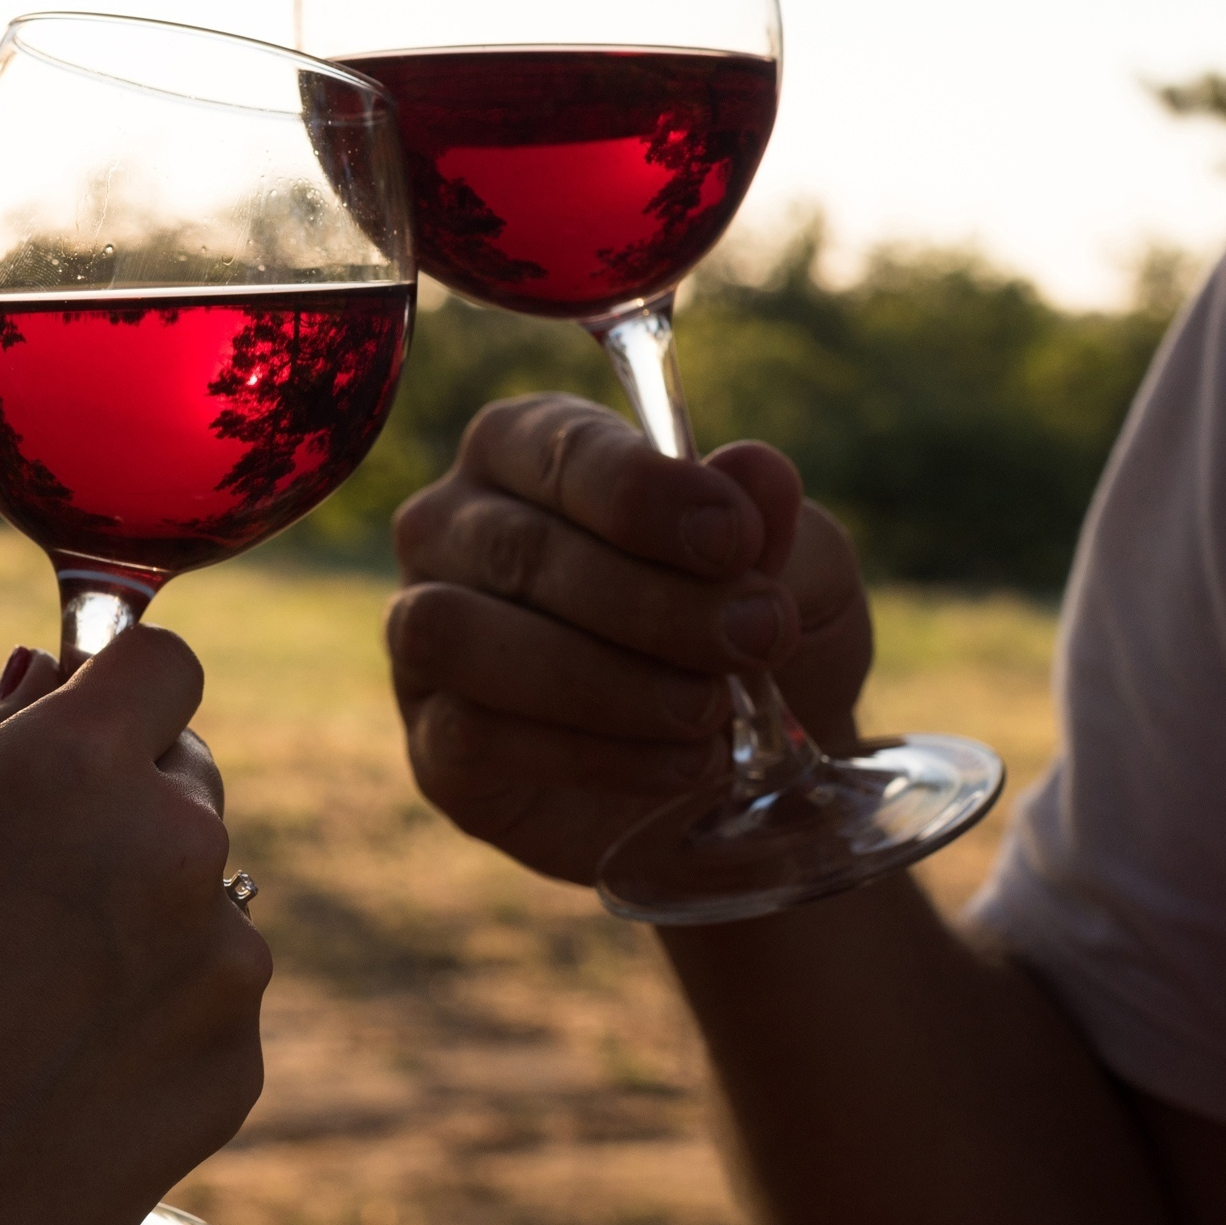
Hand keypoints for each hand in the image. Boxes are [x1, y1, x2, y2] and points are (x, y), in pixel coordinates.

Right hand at [0, 627, 269, 1224]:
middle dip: (129, 809)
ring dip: (145, 920)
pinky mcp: (240, 1058)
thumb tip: (50, 671)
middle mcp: (173, 844)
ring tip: (30, 1005)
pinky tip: (65, 1071)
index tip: (86, 730)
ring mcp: (222, 958)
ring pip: (204, 893)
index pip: (166, 663)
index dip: (123, 692)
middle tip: (29, 893)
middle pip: (189, 777)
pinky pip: (210, 998)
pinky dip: (158, 1017)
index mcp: (75, 767)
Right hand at [386, 394, 871, 884]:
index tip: (736, 538)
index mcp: (529, 451)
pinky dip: (592, 753)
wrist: (748, 776)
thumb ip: (778, 526)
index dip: (643, 491)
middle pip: (517, 547)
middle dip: (649, 601)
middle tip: (756, 640)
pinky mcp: (435, 746)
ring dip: (600, 679)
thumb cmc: (752, 639)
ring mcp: (424, 637)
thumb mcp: (801, 577)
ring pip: (460, 634)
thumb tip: (756, 469)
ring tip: (709, 711)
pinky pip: (472, 734)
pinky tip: (682, 763)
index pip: (557, 448)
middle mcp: (453, 528)